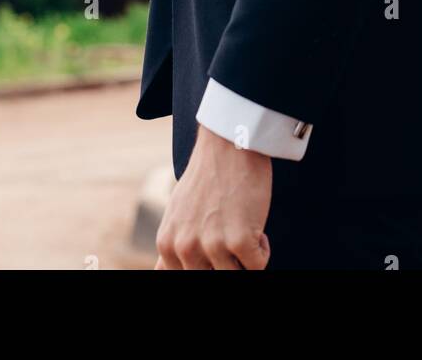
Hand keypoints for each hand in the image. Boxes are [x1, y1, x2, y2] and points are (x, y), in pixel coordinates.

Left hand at [153, 125, 272, 269]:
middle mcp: (185, 248)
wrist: (228, 143)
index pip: (186, 278)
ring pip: (236, 275)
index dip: (208, 265)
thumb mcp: (177, 213)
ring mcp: (211, 244)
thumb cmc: (207, 177)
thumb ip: (172, 247)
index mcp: (167, 244)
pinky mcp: (238, 239)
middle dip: (226, 262)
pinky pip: (257, 266)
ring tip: (242, 228)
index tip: (217, 246)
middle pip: (212, 278)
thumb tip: (160, 271)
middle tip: (230, 235)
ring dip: (245, 257)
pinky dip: (261, 250)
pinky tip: (254, 224)